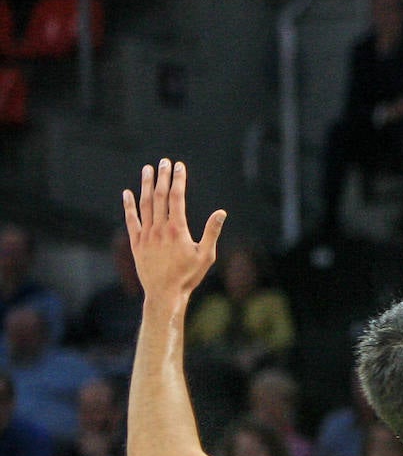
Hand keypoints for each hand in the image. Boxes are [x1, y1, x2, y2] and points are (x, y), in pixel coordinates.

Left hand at [123, 160, 225, 305]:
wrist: (165, 294)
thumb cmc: (189, 276)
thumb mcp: (206, 255)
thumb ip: (212, 232)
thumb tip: (221, 213)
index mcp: (178, 229)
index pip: (177, 198)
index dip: (178, 180)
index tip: (179, 166)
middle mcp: (160, 228)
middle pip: (160, 196)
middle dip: (163, 177)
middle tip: (164, 161)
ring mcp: (146, 235)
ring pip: (144, 204)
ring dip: (145, 185)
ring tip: (147, 170)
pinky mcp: (136, 243)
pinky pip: (131, 220)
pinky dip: (128, 205)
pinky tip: (127, 193)